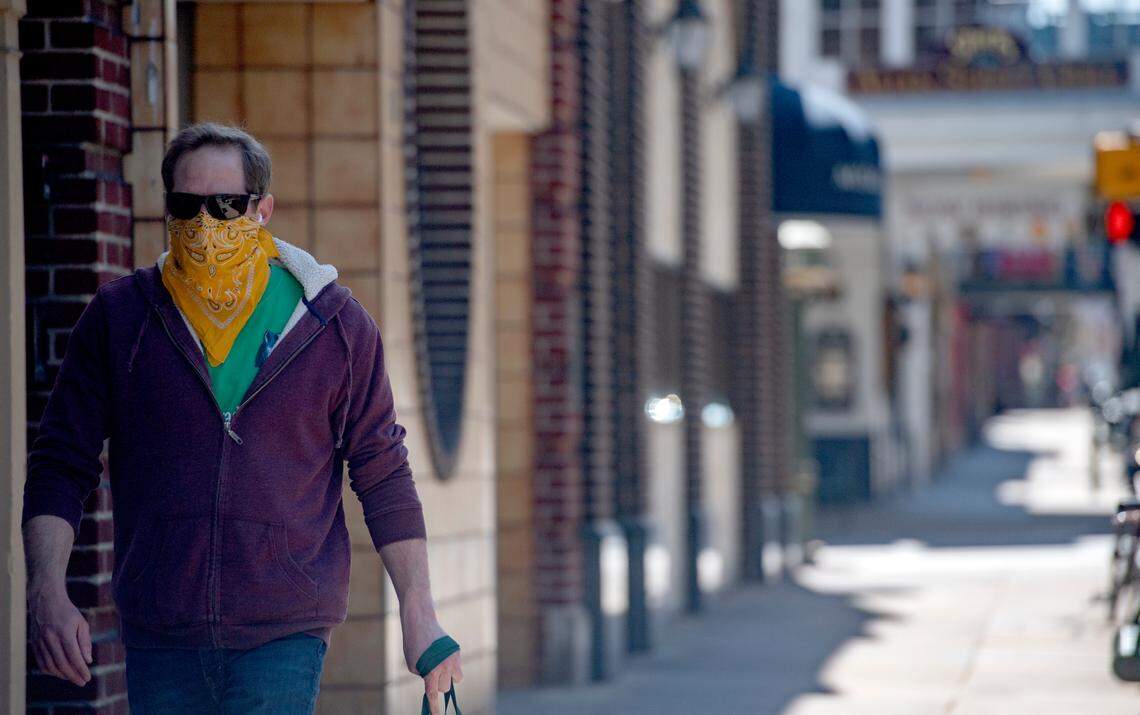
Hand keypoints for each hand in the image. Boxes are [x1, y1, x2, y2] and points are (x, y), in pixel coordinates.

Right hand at [28, 581, 92, 686]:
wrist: (46, 601)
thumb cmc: (67, 612)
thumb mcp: (81, 623)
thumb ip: (85, 642)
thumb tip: (88, 660)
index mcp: (65, 632)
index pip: (73, 656)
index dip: (81, 669)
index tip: (88, 677)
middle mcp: (51, 638)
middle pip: (62, 664)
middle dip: (73, 675)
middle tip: (82, 682)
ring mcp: (40, 642)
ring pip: (50, 665)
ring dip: (62, 675)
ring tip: (73, 677)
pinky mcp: (34, 644)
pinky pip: (41, 663)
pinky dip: (51, 671)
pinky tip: (60, 672)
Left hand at [400, 587, 463, 714]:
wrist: (421, 622)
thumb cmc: (413, 645)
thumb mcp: (413, 665)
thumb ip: (425, 677)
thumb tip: (434, 683)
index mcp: (431, 671)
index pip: (433, 694)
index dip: (435, 708)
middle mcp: (445, 666)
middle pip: (444, 688)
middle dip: (438, 683)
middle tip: (430, 673)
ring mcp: (453, 658)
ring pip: (454, 679)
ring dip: (447, 677)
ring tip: (438, 665)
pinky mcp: (457, 651)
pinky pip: (456, 667)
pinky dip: (451, 665)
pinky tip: (442, 655)